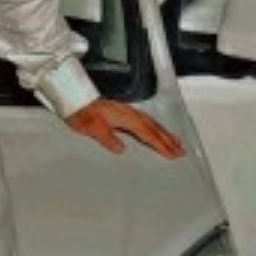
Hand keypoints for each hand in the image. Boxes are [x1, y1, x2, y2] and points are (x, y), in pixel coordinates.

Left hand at [65, 99, 183, 159]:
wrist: (75, 102)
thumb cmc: (82, 114)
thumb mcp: (93, 128)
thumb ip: (107, 138)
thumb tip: (120, 148)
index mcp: (126, 118)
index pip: (148, 134)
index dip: (161, 145)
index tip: (172, 154)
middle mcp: (130, 114)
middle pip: (155, 129)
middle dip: (169, 140)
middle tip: (181, 151)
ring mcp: (128, 113)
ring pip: (152, 124)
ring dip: (165, 134)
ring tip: (176, 143)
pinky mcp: (124, 114)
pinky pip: (145, 122)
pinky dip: (155, 128)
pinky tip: (156, 132)